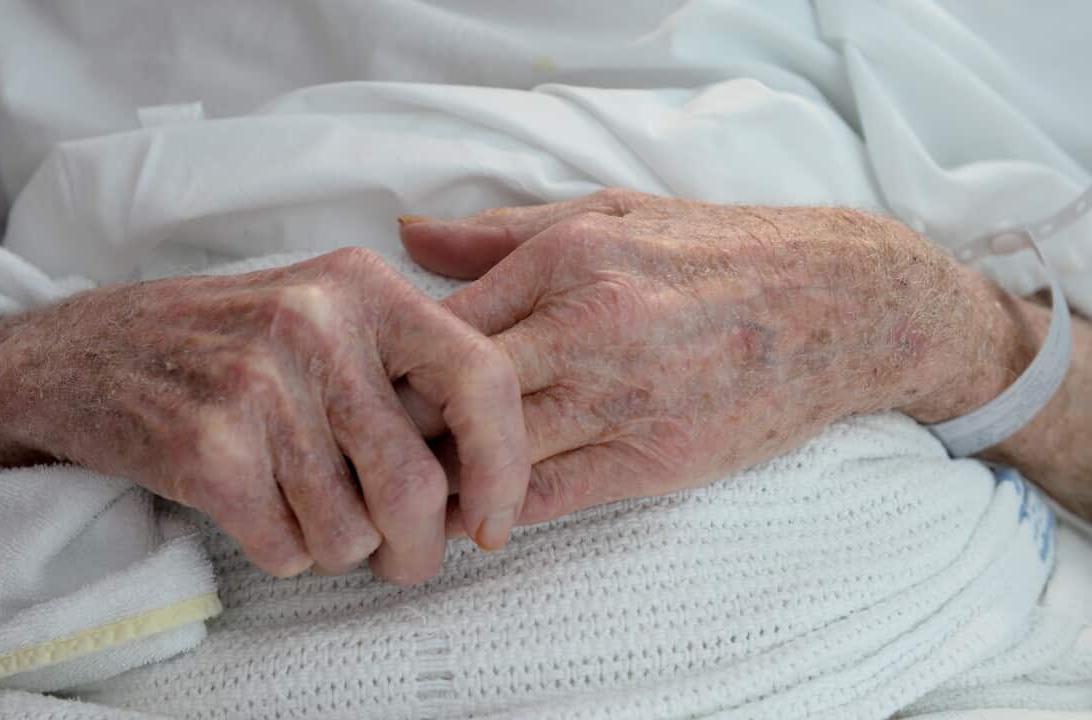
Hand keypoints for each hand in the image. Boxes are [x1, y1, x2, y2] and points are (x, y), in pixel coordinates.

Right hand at [0, 248, 528, 583]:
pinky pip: (286, 550)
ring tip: (299, 505)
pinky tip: (251, 508)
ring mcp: (256, 382)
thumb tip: (486, 481)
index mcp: (362, 284)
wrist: (77, 355)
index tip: (491, 522)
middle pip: (417, 484)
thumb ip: (406, 375)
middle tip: (399, 556)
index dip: (504, 467)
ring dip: (335, 547)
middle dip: (417, 547)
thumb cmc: (222, 345)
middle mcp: (316, 323)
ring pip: (351, 533)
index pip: (482, 379)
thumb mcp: (322, 316)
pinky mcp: (206, 446)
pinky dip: (279, 551)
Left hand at [398, 190, 1014, 528]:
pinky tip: (476, 511)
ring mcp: (623, 398)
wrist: (843, 306)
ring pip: (491, 454)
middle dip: (400, 427)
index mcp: (566, 257)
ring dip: (440, 477)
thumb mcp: (612, 214)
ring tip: (407, 491)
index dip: (392, 362)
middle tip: (370, 450)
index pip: (439, 323)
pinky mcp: (656, 458)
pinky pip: (548, 497)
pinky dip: (498, 509)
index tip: (373, 386)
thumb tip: (407, 239)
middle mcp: (587, 327)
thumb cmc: (719, 252)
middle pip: (451, 393)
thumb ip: (502, 234)